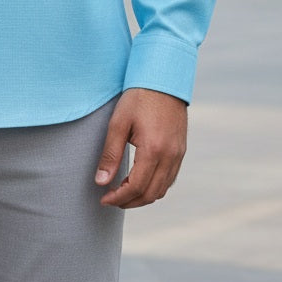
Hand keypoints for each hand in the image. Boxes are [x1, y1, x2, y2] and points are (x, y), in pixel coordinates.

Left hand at [94, 88, 186, 209]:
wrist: (164, 79)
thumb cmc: (138, 97)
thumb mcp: (118, 122)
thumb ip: (110, 154)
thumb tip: (101, 182)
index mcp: (153, 150)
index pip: (136, 187)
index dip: (118, 198)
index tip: (104, 199)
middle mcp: (170, 156)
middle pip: (151, 194)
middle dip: (130, 202)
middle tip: (111, 199)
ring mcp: (178, 154)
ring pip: (162, 189)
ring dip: (143, 197)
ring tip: (123, 193)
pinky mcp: (181, 150)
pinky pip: (170, 179)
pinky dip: (155, 187)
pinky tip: (141, 181)